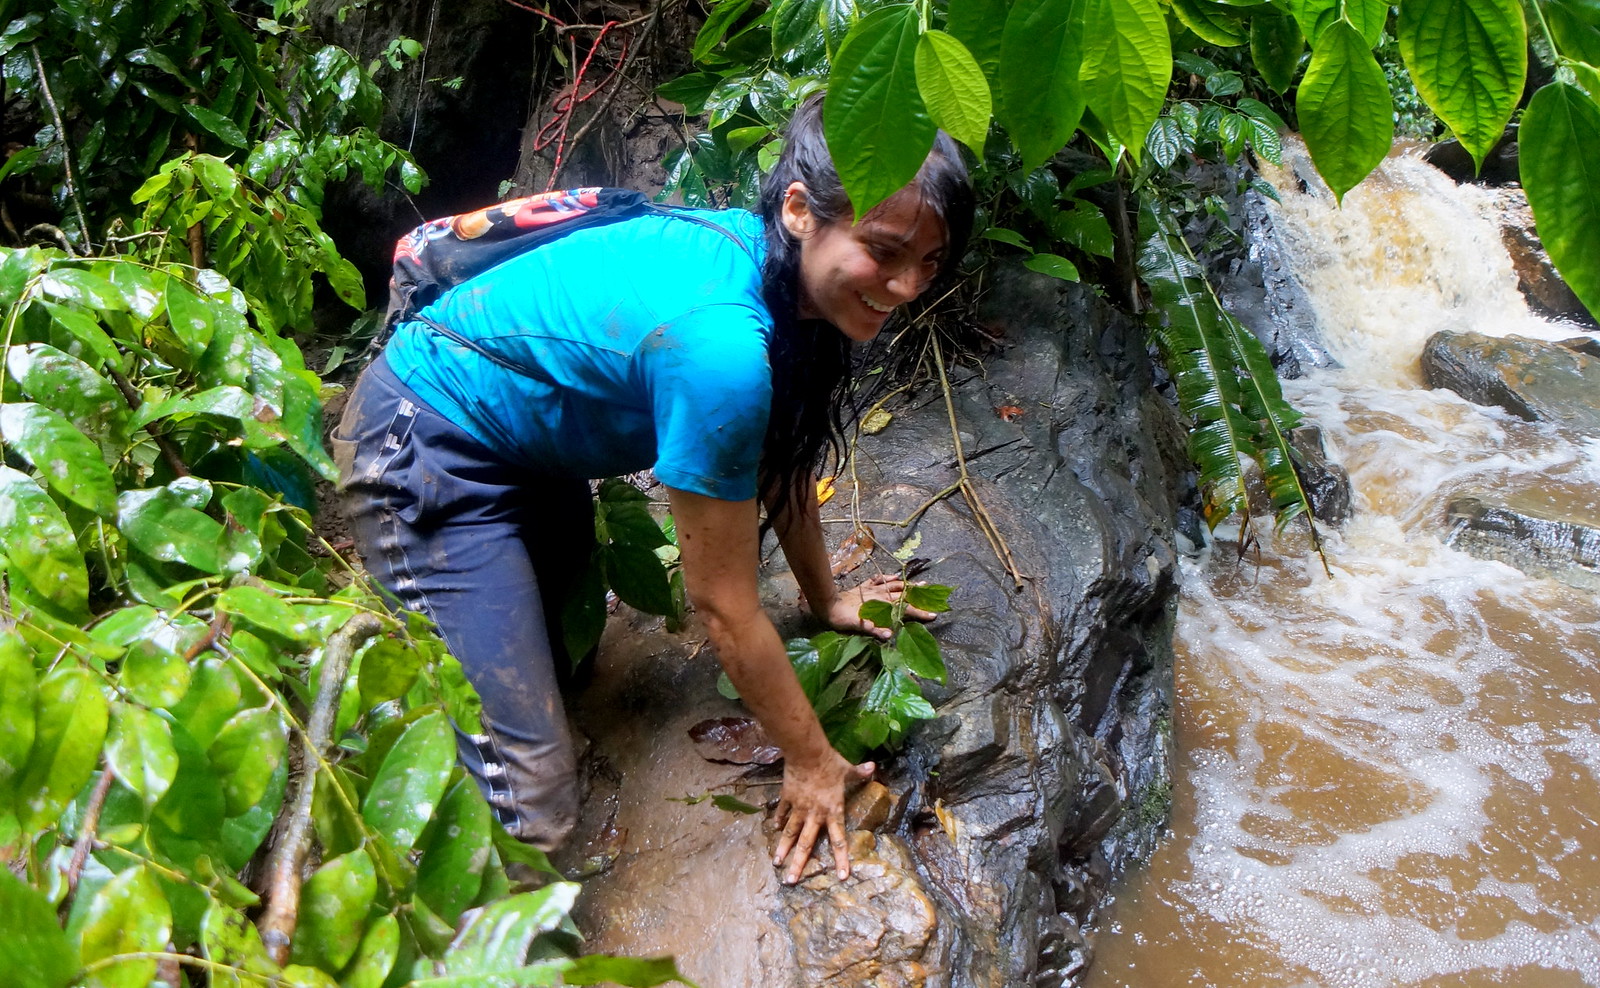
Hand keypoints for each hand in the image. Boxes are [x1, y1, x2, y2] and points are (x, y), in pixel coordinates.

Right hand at [772, 751, 874, 883]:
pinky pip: (783, 812)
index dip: (841, 860)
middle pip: (806, 844)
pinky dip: (779, 820)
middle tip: (791, 880)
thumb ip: (859, 772)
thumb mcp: (847, 769)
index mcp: (833, 811)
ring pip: (790, 833)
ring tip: (776, 863)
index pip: (839, 841)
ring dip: (783, 848)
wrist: (807, 753)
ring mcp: (799, 808)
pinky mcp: (787, 798)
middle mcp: (815, 815)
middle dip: (799, 864)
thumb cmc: (829, 762)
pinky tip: (774, 828)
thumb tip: (872, 767)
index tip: (841, 877)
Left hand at [820, 573, 937, 639]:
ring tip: (920, 583)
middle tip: (932, 594)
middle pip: (903, 596)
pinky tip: (894, 576)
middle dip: (918, 596)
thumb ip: (873, 629)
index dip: (919, 612)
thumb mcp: (857, 626)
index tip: (933, 615)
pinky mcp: (864, 587)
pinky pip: (878, 580)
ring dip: (907, 585)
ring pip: (894, 586)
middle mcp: (880, 596)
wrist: (827, 604)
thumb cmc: (842, 618)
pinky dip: (887, 578)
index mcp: (881, 605)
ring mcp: (872, 590)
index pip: (904, 609)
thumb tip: (889, 634)